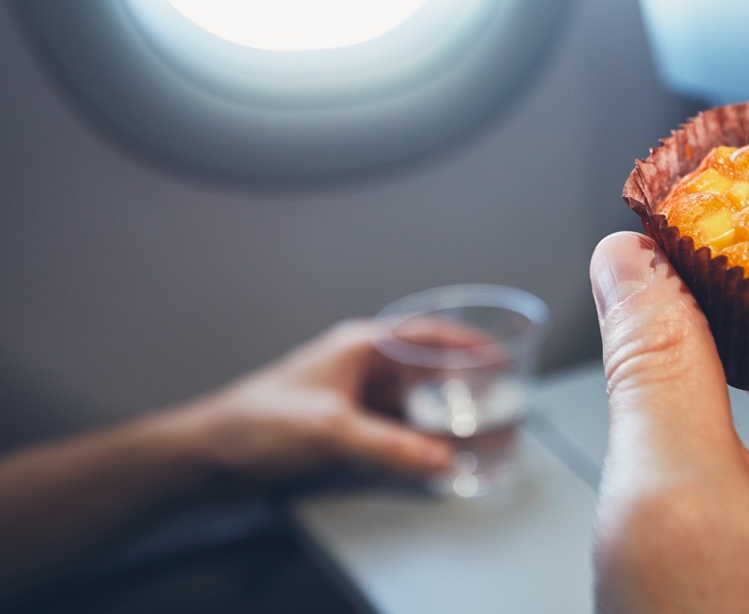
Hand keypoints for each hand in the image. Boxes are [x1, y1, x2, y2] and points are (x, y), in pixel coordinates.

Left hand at [0, 320, 452, 605]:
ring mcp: (350, 398)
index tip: (498, 353)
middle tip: (493, 400)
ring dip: (436, 417)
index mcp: (359, 346)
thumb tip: (442, 459)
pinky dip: (413, 441)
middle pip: (423, 368)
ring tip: (468, 432)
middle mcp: (358, 366)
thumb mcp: (332, 431)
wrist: (207, 458)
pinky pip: (390, 430)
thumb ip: (392, 447)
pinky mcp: (341, 429)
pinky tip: (427, 457)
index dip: (466, 342)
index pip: (426, 332)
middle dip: (458, 384)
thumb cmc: (254, 424)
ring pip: (408, 402)